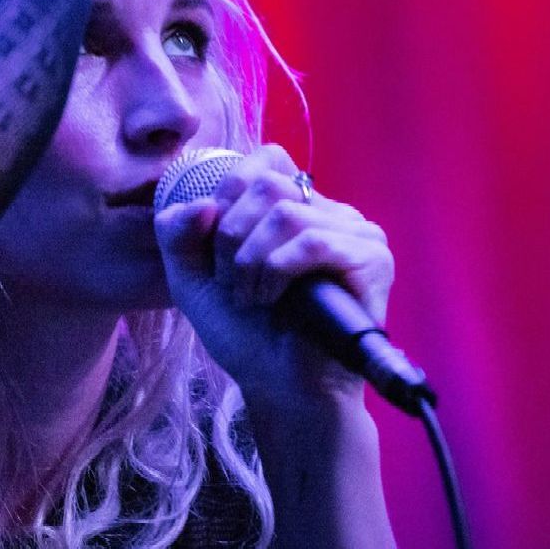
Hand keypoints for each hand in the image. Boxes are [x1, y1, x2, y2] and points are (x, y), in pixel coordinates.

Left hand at [154, 145, 395, 423]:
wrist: (280, 388)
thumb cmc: (246, 335)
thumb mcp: (193, 278)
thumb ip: (177, 234)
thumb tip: (200, 204)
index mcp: (297, 208)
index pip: (265, 160)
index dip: (228, 195)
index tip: (216, 247)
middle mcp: (331, 213)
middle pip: (267, 183)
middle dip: (231, 235)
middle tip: (232, 283)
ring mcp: (357, 233)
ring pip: (286, 211)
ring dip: (251, 260)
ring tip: (251, 298)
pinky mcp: (372, 260)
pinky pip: (312, 240)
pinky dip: (277, 269)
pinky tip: (271, 299)